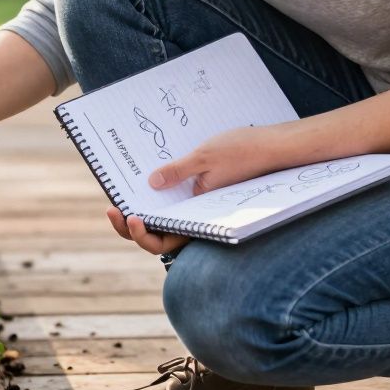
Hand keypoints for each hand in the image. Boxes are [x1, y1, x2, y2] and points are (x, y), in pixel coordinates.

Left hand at [104, 125, 290, 254]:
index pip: (162, 244)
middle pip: (157, 235)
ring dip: (142, 211)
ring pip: (163, 220)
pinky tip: (144, 181)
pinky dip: (157, 195)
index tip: (128, 217)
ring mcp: (198, 209)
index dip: (140, 235)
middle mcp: (197, 219)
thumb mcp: (205, 157)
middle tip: (112, 209)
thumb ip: (179, 171)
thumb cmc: (245, 152)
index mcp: (200, 220)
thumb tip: (152, 182)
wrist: (277, 145)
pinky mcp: (200, 195)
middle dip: (131, 226)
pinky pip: (174, 202)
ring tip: (120, 197)